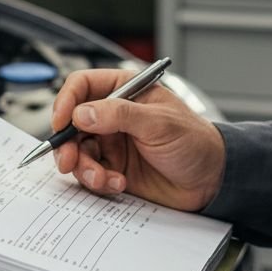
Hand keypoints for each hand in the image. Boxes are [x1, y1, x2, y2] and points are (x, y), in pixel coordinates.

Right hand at [50, 68, 225, 211]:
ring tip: (103, 178)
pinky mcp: (113, 168)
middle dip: (68, 143)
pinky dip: (98, 181)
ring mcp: (112, 143)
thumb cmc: (195, 142)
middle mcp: (113, 115)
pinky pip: (91, 174)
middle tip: (69, 160)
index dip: (66, 101)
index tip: (60, 122)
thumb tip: (81, 113)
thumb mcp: (159, 122)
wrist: (211, 181)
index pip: (83, 86)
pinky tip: (118, 184)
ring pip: (78, 152)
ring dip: (84, 167)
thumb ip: (119, 115)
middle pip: (72, 123)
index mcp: (124, 91)